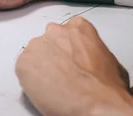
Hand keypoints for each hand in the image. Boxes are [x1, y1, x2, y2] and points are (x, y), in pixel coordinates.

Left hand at [15, 17, 132, 115]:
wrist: (96, 105)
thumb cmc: (105, 88)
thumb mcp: (109, 60)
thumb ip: (92, 50)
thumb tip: (89, 59)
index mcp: (78, 27)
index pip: (66, 31)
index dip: (67, 48)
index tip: (70, 59)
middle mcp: (55, 31)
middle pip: (48, 41)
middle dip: (52, 55)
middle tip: (61, 74)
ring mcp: (37, 45)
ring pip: (34, 55)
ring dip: (40, 67)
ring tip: (54, 85)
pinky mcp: (23, 63)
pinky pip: (23, 70)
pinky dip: (30, 80)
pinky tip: (45, 90)